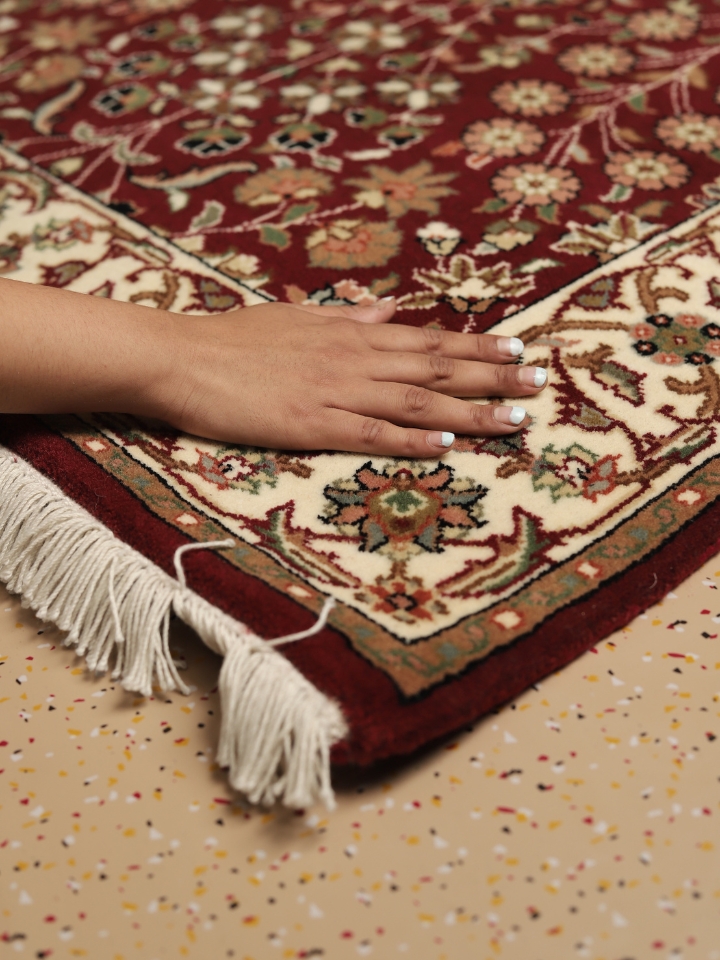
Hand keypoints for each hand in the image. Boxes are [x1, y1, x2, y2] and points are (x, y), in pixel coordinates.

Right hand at [159, 298, 546, 456]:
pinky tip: (446, 442)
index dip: (477, 347)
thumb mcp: (296, 317)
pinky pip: (370, 431)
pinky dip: (412, 436)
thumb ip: (346, 317)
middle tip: (539, 384)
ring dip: (469, 410)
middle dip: (493, 376)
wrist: (182, 359)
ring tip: (513, 419)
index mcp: (350, 334)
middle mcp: (353, 359)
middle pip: (436, 367)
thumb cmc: (235, 338)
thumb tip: (386, 310)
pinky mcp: (311, 425)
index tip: (519, 351)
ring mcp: (335, 391)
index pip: (427, 339)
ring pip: (416, 399)